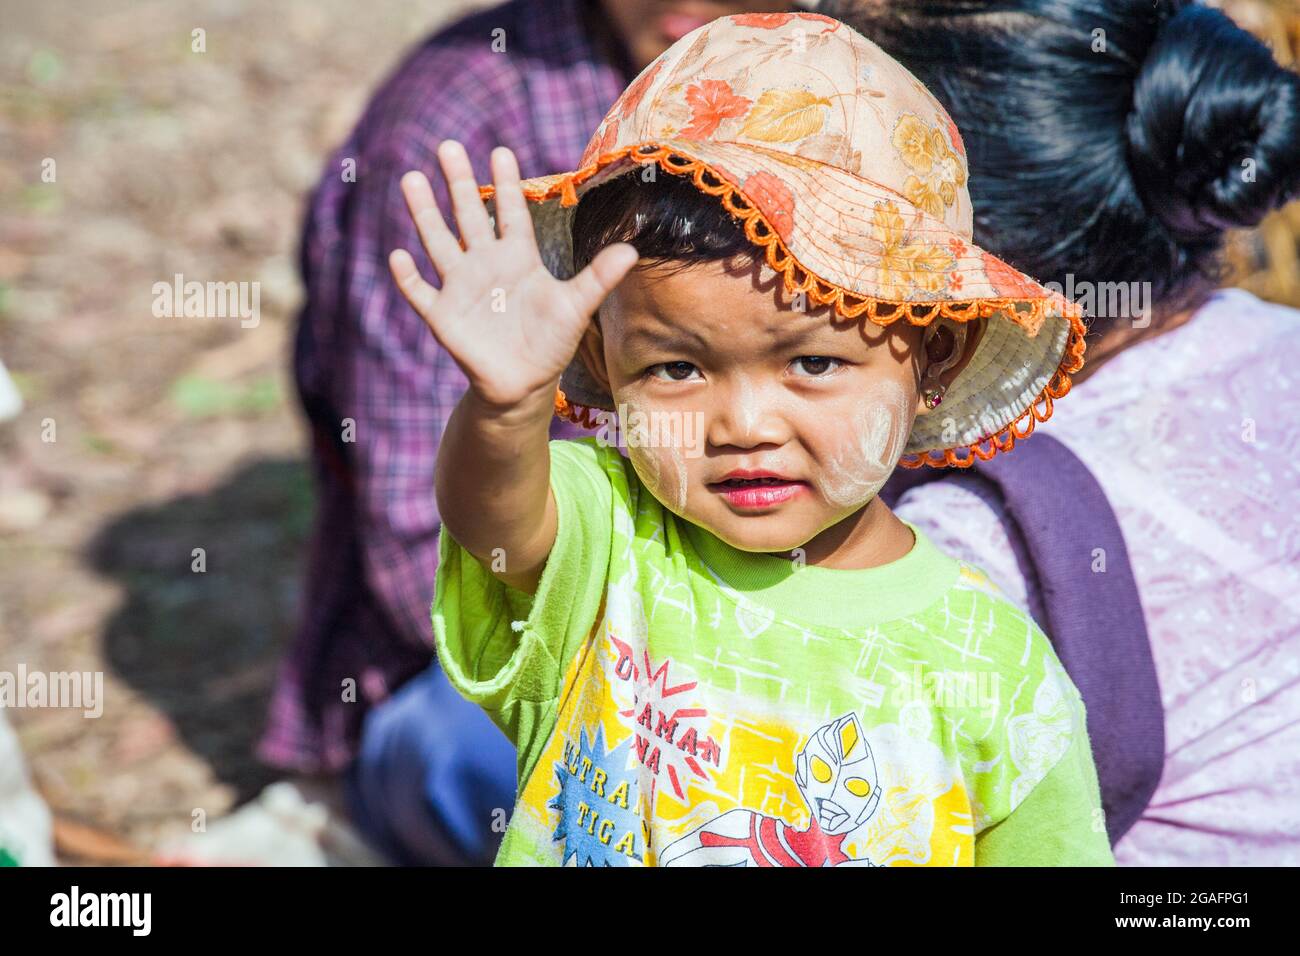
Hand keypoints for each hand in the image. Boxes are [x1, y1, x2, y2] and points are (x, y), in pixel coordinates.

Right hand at [389, 140, 638, 411]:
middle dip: (458, 182)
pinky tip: (398, 256)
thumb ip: (598, 277)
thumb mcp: (576, 307)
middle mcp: (486, 264)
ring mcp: (461, 287)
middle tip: (447, 146)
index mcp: (518, 257)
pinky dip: (409, 278)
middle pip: (469, 215)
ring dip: (425, 214)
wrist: (524, 383)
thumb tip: (632, 251)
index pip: (509, 212)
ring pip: (438, 243)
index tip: (500, 151)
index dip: (505, 183)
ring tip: (411, 179)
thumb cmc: (550, 342)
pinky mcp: (444, 316)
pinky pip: (421, 293)